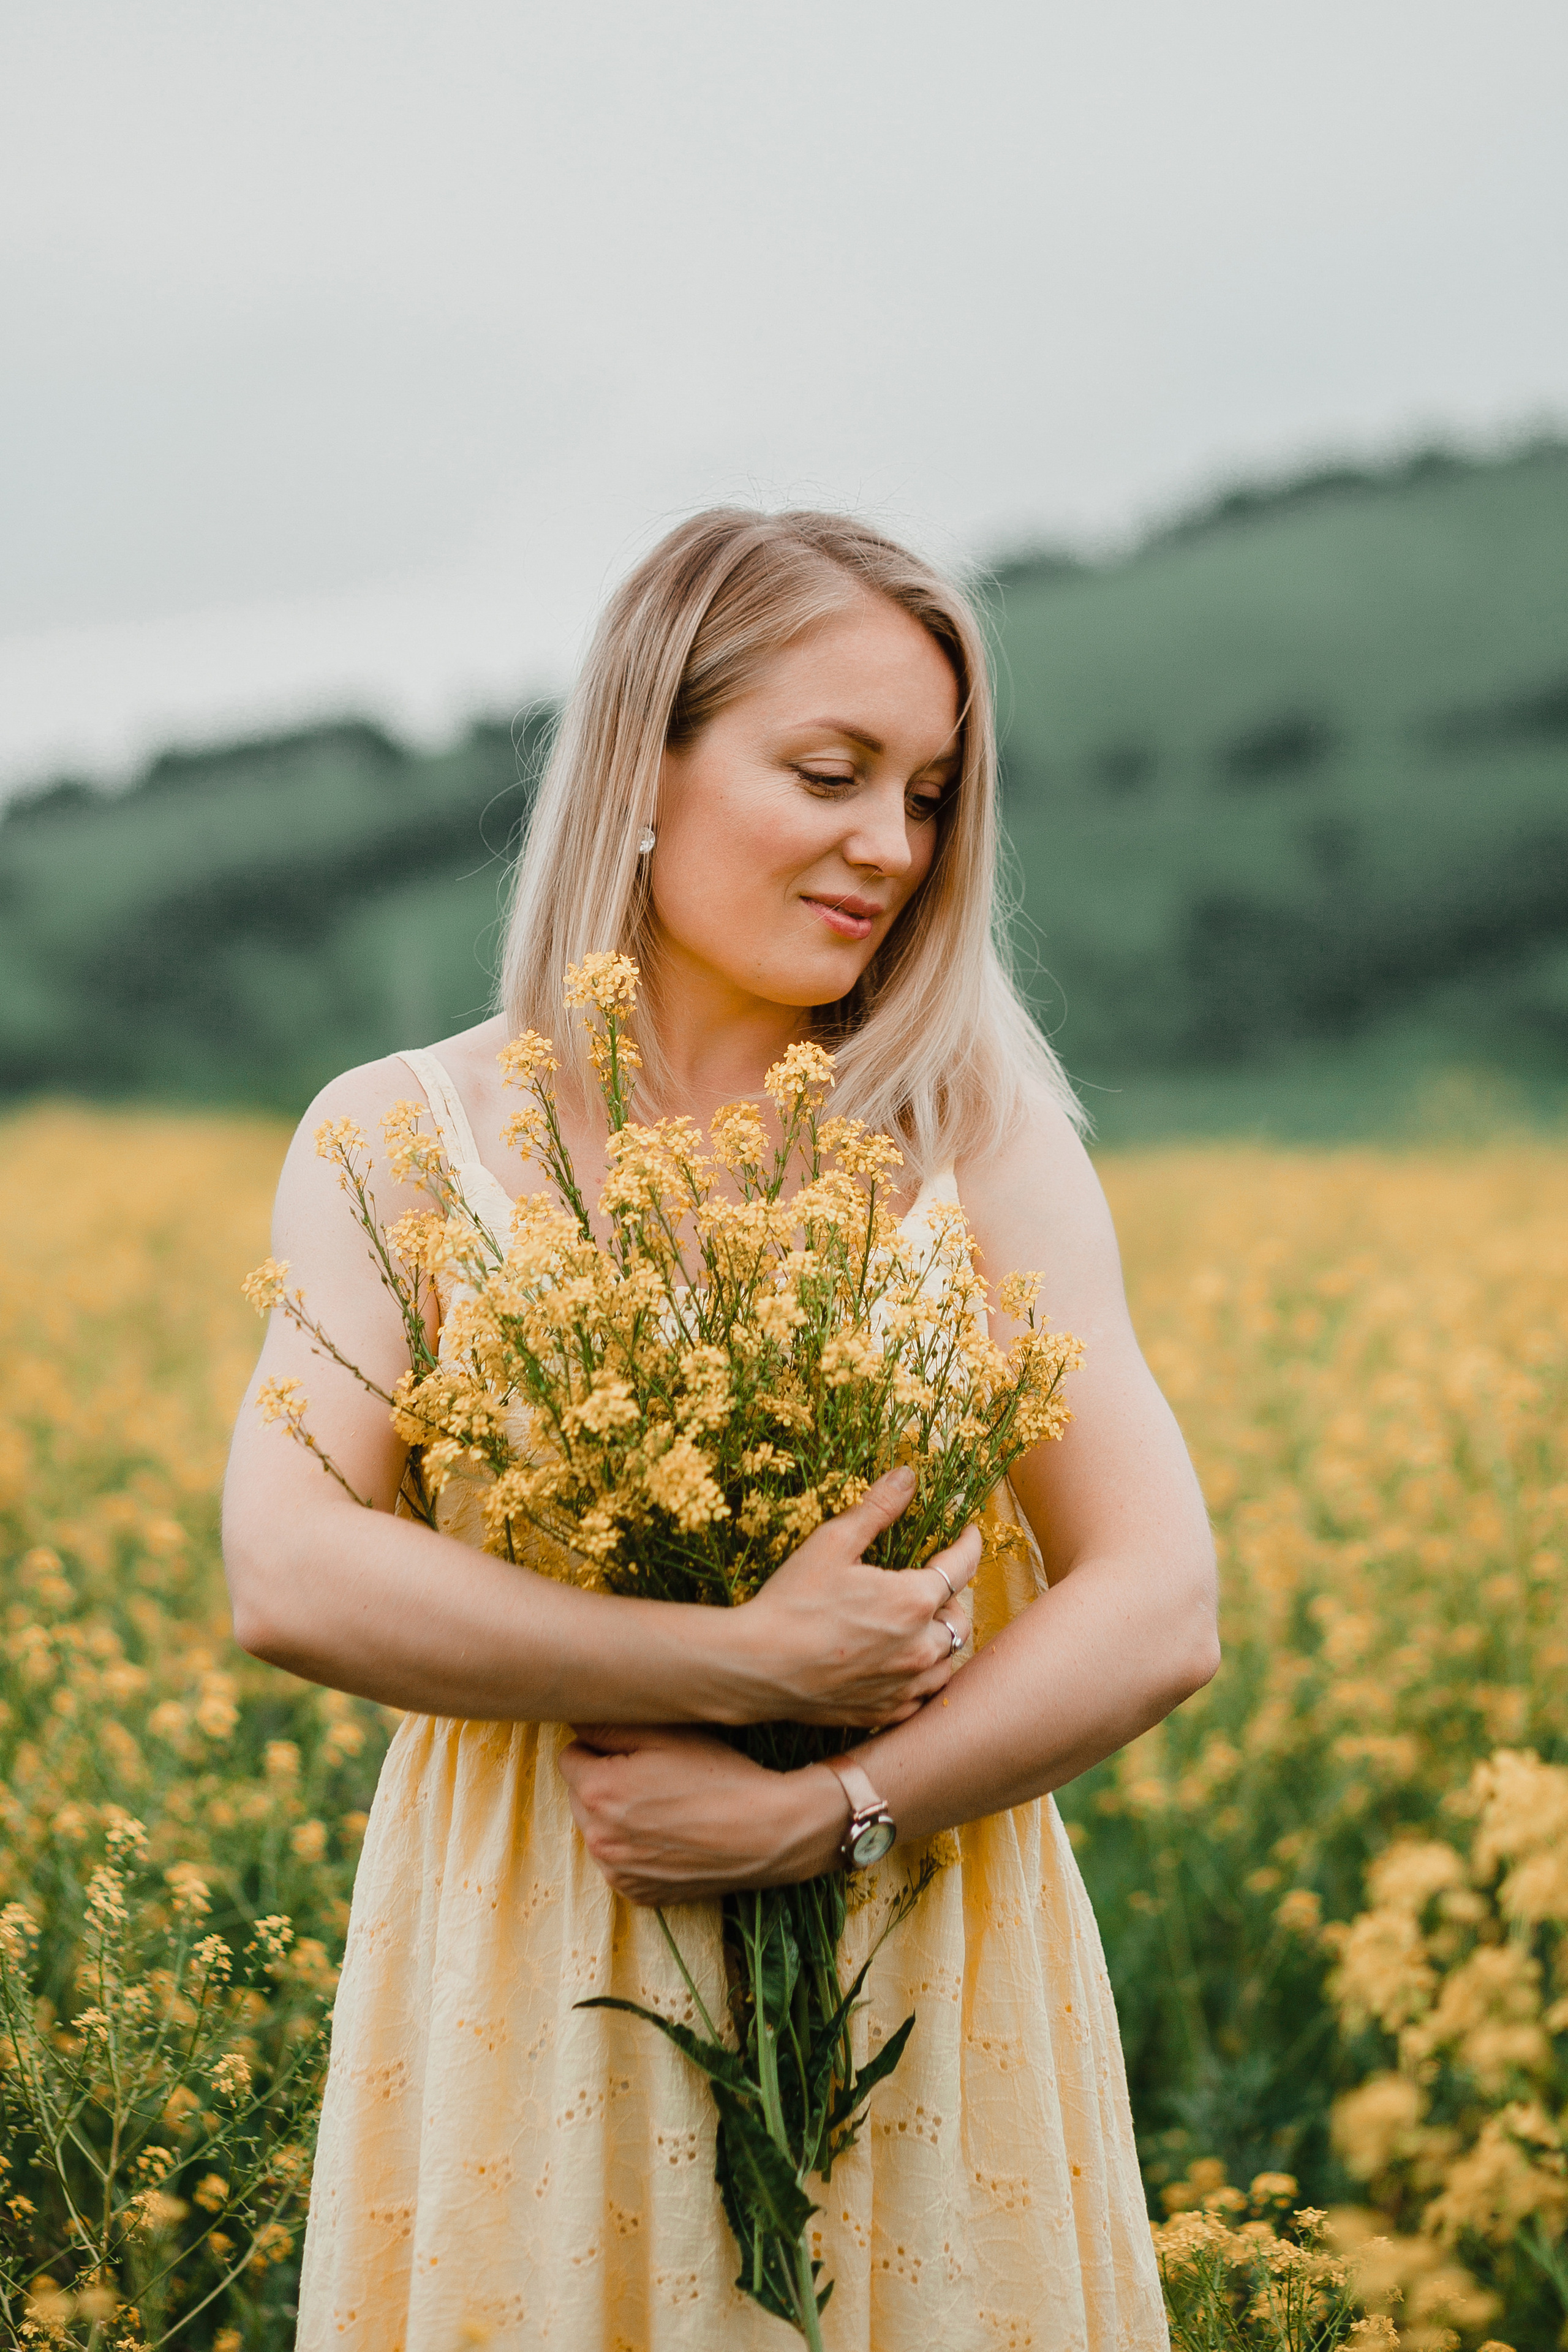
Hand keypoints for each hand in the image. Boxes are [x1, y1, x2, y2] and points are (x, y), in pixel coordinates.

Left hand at [557, 1725, 848, 1903]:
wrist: (766, 1832)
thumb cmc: (718, 1776)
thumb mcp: (666, 1735)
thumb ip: (610, 1726)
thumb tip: (578, 1725)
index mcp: (596, 1792)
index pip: (570, 1757)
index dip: (600, 1747)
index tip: (632, 1749)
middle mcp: (597, 1838)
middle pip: (579, 1796)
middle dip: (604, 1782)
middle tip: (652, 1775)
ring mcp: (617, 1872)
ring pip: (598, 1831)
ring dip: (616, 1818)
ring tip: (664, 1806)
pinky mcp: (639, 1894)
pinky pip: (620, 1863)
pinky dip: (635, 1850)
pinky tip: (670, 1836)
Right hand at [727, 1467, 978, 1727]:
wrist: (755, 1667)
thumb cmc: (792, 1601)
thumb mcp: (833, 1542)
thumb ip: (877, 1508)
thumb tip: (908, 1475)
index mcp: (914, 1601)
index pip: (962, 1567)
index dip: (970, 1546)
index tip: (970, 1535)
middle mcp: (919, 1648)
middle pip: (959, 1620)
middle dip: (952, 1598)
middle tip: (933, 1584)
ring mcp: (903, 1685)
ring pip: (946, 1663)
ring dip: (941, 1641)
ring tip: (922, 1626)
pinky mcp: (883, 1713)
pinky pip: (920, 1696)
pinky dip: (919, 1679)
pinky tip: (901, 1666)